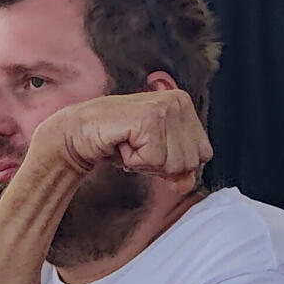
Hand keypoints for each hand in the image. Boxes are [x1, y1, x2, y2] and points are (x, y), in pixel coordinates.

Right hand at [35, 89, 211, 182]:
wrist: (80, 133)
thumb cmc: (118, 142)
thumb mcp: (156, 159)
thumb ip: (178, 170)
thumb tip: (187, 182)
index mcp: (185, 105)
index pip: (203, 155)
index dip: (174, 162)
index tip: (149, 146)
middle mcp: (178, 101)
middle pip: (190, 162)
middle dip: (161, 164)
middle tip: (137, 146)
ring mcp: (164, 107)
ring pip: (174, 164)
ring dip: (147, 163)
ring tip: (130, 143)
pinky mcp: (149, 119)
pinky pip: (154, 161)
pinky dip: (134, 161)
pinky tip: (122, 142)